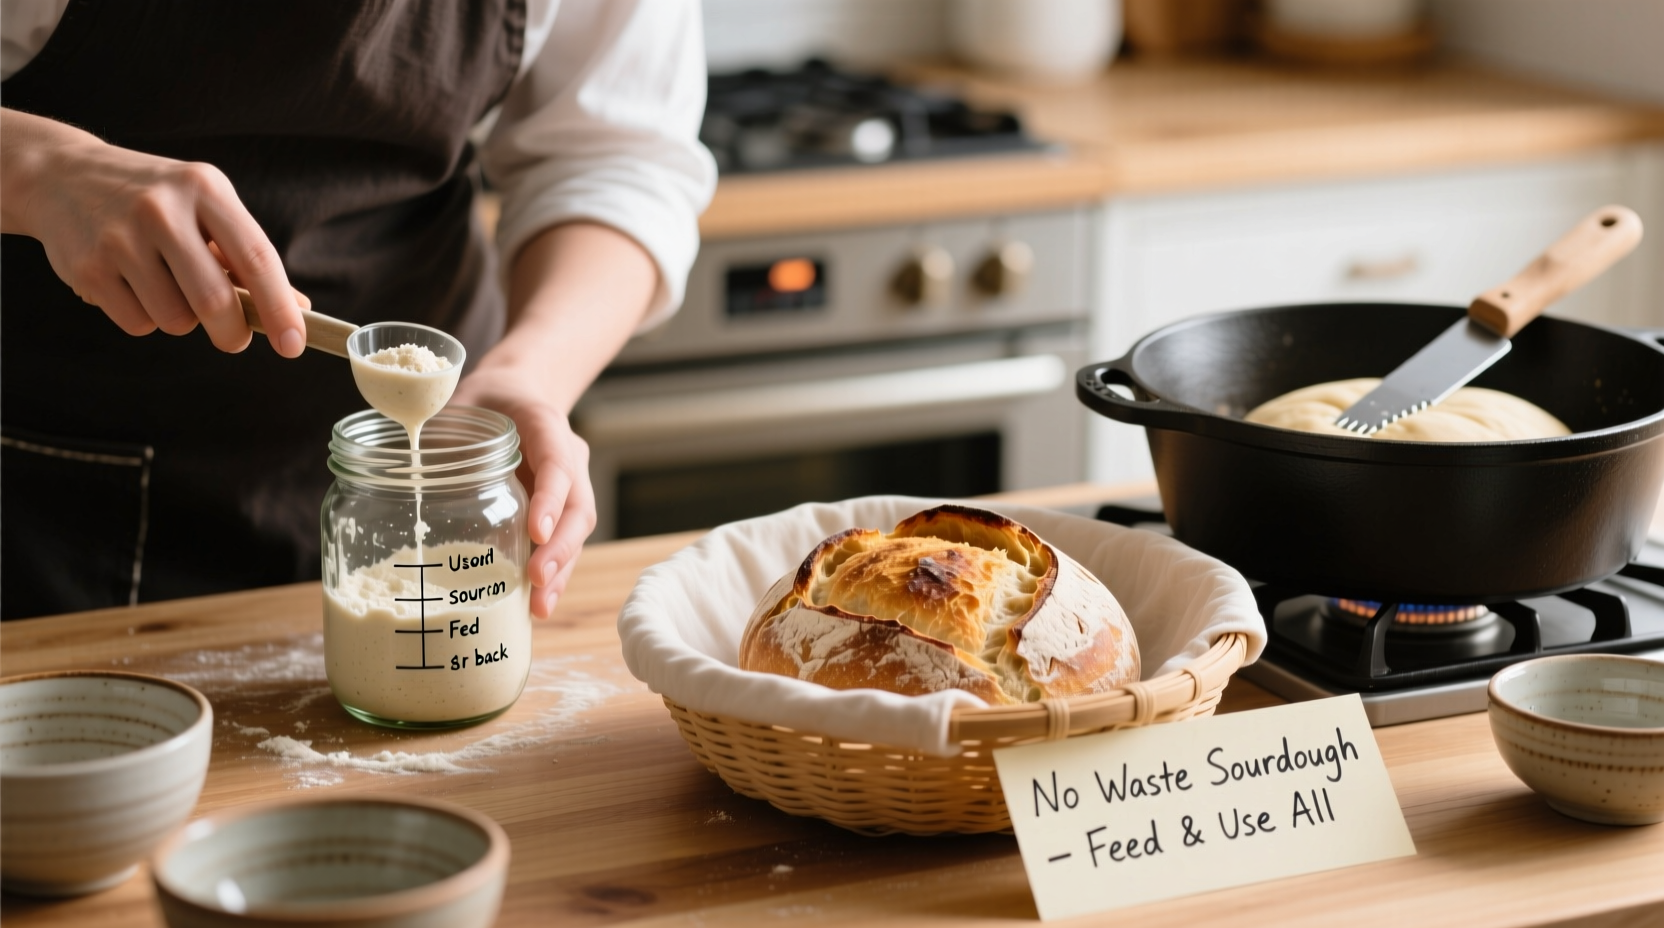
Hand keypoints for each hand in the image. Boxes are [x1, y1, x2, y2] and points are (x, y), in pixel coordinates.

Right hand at [0, 108, 304, 355]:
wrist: (61, 175)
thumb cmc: (154, 201)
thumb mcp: (205, 208)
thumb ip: (247, 258)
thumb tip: (298, 308)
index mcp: (205, 189)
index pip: (256, 258)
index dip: (280, 308)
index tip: (294, 345)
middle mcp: (162, 209)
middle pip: (214, 300)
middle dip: (232, 333)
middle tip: (234, 338)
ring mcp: (120, 237)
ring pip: (175, 319)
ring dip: (182, 321)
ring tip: (167, 289)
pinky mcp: (88, 265)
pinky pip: (138, 323)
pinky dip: (146, 319)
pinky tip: (133, 286)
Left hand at [450, 369, 595, 618]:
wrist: (514, 393)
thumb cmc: (482, 401)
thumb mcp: (457, 404)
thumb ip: (435, 433)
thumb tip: (393, 468)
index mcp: (544, 424)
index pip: (556, 462)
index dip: (550, 498)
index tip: (535, 531)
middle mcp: (567, 457)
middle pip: (578, 507)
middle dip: (560, 548)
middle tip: (538, 581)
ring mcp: (568, 486)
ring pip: (576, 531)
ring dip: (560, 570)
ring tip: (538, 607)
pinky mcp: (558, 510)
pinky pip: (562, 542)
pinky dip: (551, 573)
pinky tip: (534, 603)